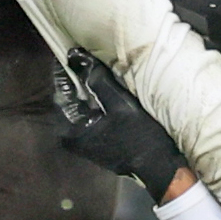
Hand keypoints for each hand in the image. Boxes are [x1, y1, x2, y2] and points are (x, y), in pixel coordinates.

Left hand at [54, 50, 190, 196]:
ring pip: (82, 107)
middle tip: (89, 57)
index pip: (60, 90)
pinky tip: (109, 90)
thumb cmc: (140, 137)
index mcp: (70, 130)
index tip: (74, 50)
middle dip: (80, 78)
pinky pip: (92, 116)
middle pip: (71, 99)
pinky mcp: (97, 143)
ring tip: (100, 69)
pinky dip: (98, 102)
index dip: (67, 69)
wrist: (160, 169)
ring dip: (91, 90)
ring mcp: (84, 143)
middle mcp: (71, 138)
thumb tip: (74, 55)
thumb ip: (96, 79)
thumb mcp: (119, 104)